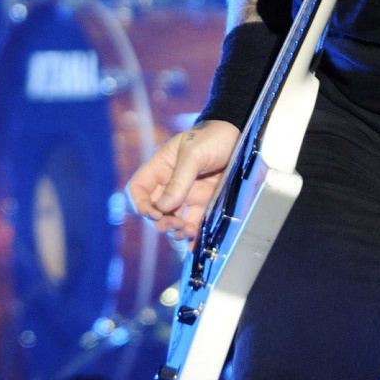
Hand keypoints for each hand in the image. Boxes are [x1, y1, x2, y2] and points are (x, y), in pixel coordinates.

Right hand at [126, 119, 239, 242]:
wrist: (240, 135)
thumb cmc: (213, 136)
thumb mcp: (194, 153)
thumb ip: (179, 179)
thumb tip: (164, 207)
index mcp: (161, 167)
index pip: (138, 189)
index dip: (141, 204)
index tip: (156, 213)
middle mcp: (170, 183)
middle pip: (154, 210)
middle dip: (161, 222)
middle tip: (177, 224)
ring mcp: (187, 194)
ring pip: (172, 220)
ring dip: (176, 231)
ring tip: (189, 231)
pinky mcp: (204, 202)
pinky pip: (193, 223)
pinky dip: (192, 236)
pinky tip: (194, 243)